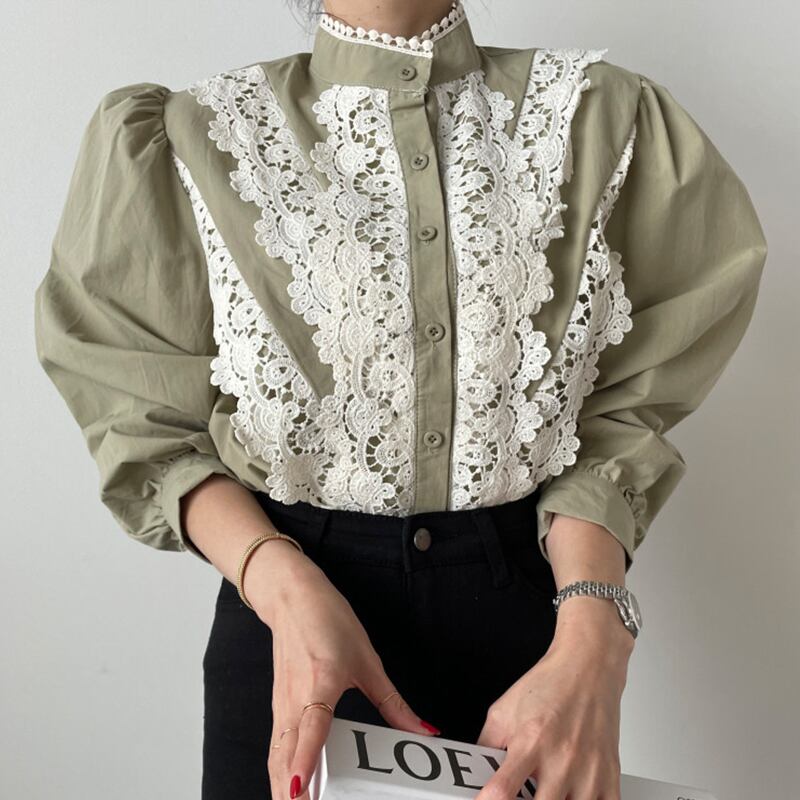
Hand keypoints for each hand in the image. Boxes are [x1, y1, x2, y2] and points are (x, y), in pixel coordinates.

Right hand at [242, 542, 440, 799]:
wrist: (291, 596)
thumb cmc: (327, 620)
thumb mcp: (367, 659)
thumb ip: (393, 702)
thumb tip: (423, 730)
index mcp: (320, 683)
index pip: (310, 729)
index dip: (305, 760)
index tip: (301, 788)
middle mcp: (295, 698)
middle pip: (286, 754)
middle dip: (289, 789)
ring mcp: (281, 703)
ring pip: (276, 754)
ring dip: (280, 784)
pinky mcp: (277, 705)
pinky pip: (275, 745)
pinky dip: (278, 769)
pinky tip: (286, 786)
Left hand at [475, 598, 632, 799]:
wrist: (588, 667)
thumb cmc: (551, 686)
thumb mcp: (504, 710)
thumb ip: (487, 744)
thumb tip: (473, 771)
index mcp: (530, 741)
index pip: (503, 790)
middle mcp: (561, 760)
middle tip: (519, 796)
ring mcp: (588, 771)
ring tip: (546, 791)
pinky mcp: (610, 777)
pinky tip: (572, 794)